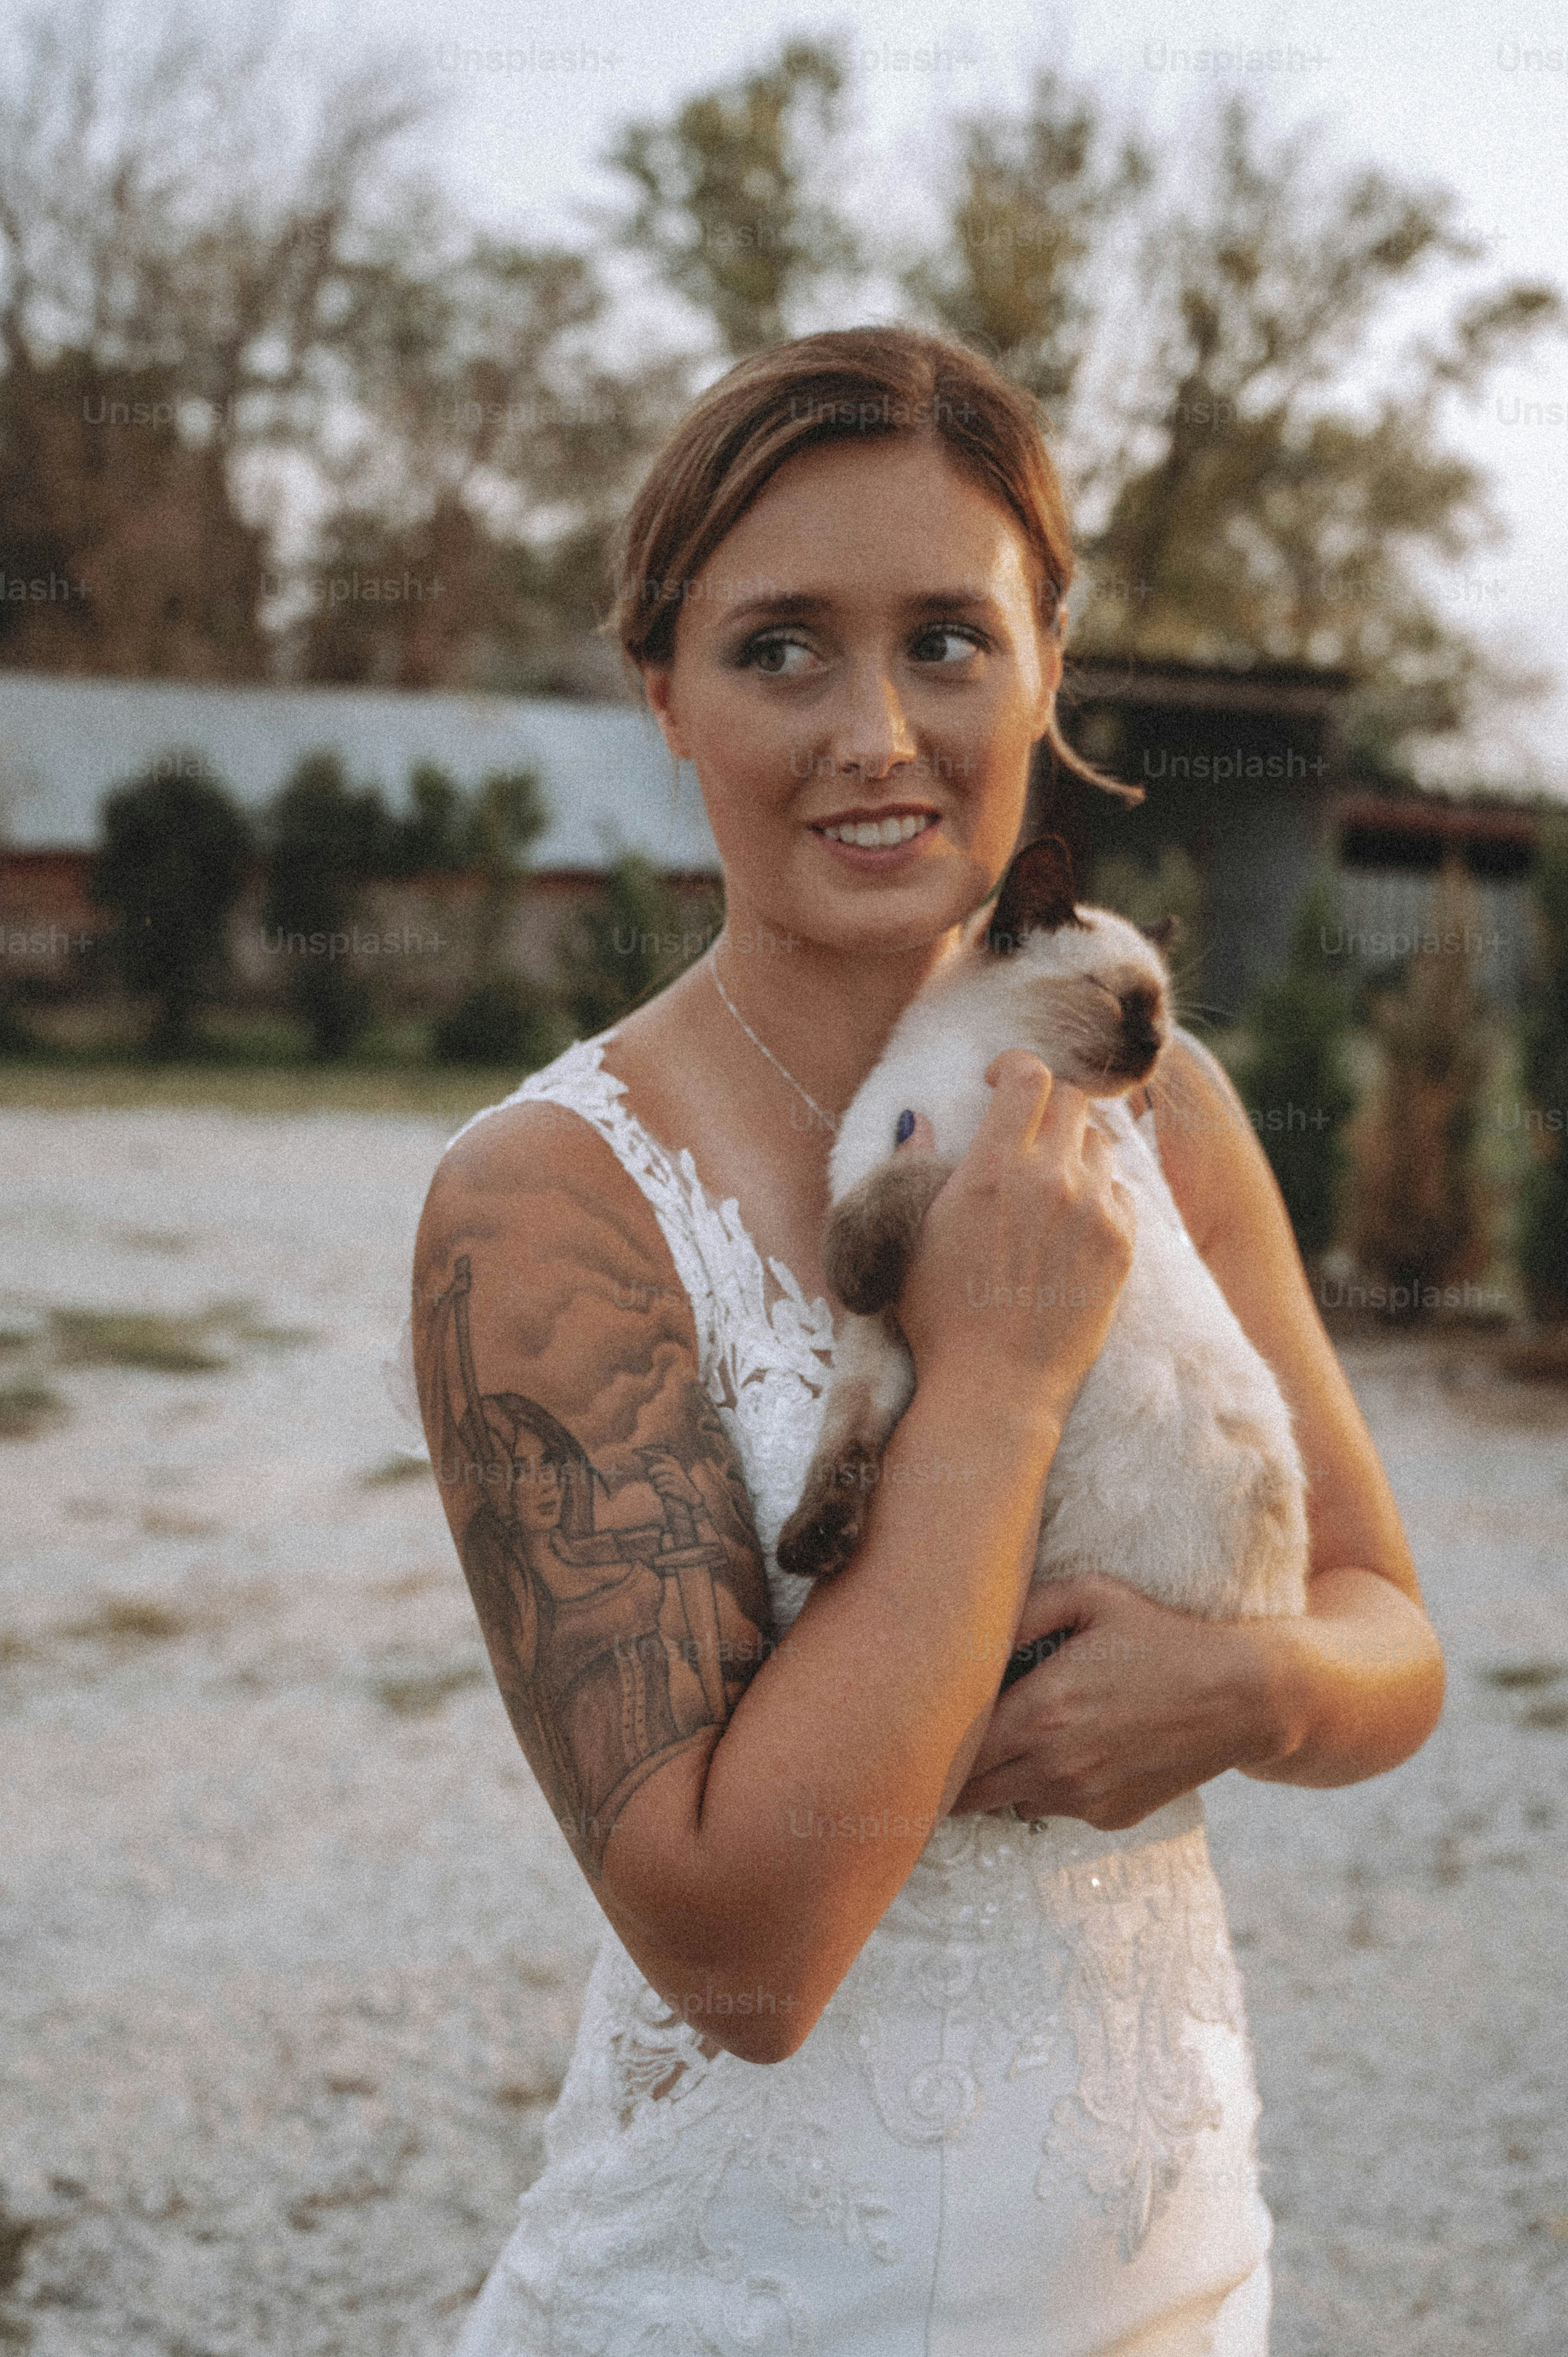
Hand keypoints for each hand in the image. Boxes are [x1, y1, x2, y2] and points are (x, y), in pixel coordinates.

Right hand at [893, 1052, 1134, 1425]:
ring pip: (1102, 1144)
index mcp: (994, 1167)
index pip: (1027, 1076)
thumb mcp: (911, 1236)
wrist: (994, 1388)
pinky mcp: (1121, 1247)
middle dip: (1048, 1106)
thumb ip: (916, 1169)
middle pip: (1073, 1100)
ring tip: (1051, 1181)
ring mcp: (1093, 1212)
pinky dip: (1101, 1195)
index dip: (1014, 1066)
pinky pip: (1122, 1192)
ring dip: (1076, 1150)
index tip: (998, 1081)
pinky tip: (1073, 1222)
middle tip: (1029, 1132)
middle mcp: (1051, 1179)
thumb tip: (921, 1121)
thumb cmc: (938, 1317)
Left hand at [946, 1573, 1282, 1828]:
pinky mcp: (1109, 1818)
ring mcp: (1083, 1798)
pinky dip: (1054, 1786)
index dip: (931, 1743)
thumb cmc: (1159, 1637)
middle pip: (969, 1793)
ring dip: (1005, 1778)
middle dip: (955, 1772)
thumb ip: (1022, 1610)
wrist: (1238, 1696)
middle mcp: (1054, 1766)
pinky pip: (1056, 1808)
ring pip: (1010, 1802)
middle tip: (953, 1744)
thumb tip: (969, 1632)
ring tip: (1028, 1736)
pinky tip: (1081, 1749)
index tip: (923, 1727)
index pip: (953, 1751)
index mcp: (1040, 1712)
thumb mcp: (1090, 1597)